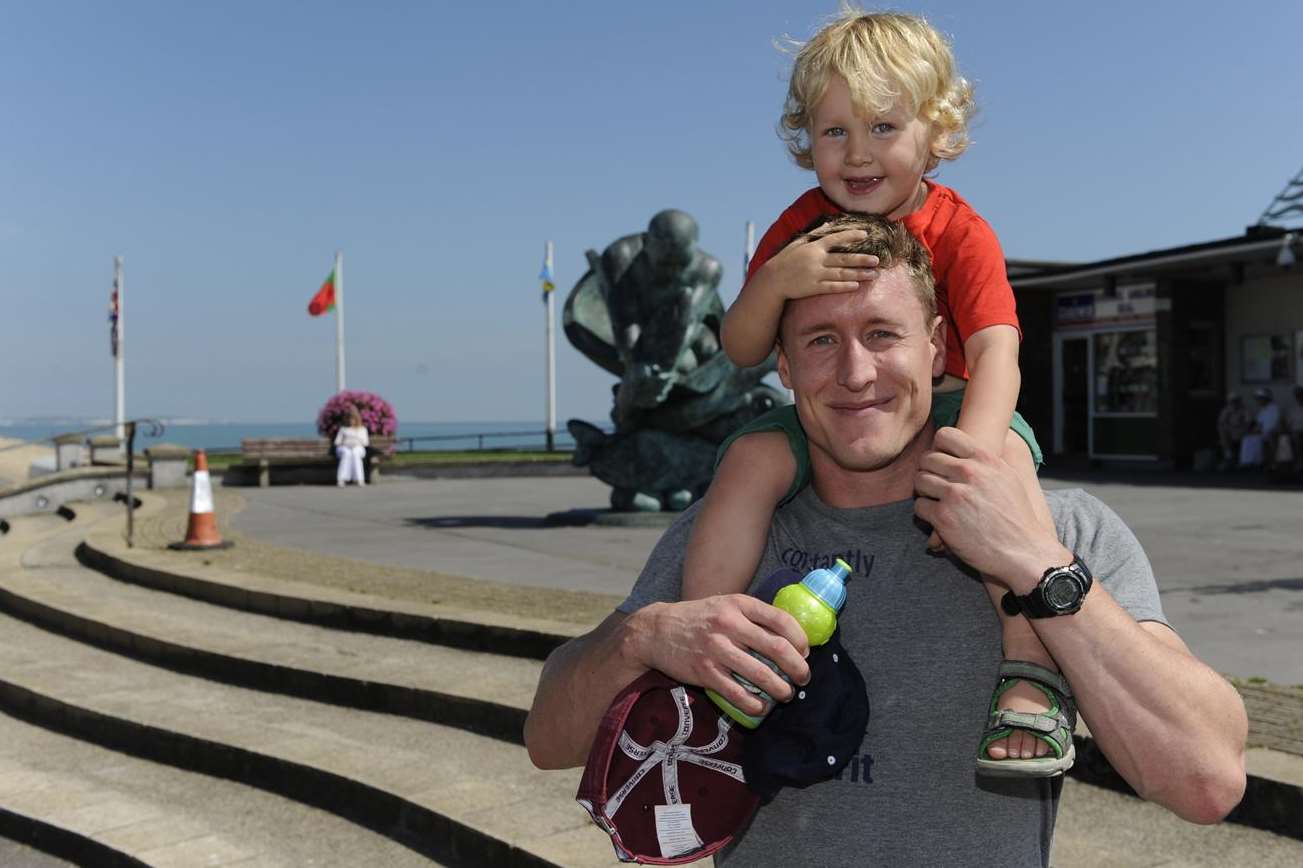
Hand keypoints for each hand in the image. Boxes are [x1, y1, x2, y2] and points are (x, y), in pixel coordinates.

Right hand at [632, 595, 810, 715]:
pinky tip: (761, 707)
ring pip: (762, 675)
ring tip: (786, 694)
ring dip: (781, 690)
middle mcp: (729, 624)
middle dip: (798, 668)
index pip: (781, 620)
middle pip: (778, 649)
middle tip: (803, 678)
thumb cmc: (697, 618)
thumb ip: (751, 616)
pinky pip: (738, 694)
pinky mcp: (705, 672)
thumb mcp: (724, 605)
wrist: (655, 631)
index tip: (805, 651)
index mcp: (738, 604)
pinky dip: (755, 704)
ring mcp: (717, 649)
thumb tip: (788, 635)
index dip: (800, 639)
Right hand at [759, 229, 878, 300]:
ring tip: (873, 275)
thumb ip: (815, 233)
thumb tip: (830, 222)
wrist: (771, 280)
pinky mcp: (812, 287)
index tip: (865, 234)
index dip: (850, 236)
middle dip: (862, 259)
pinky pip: (831, 286)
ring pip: (841, 273)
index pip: (835, 238)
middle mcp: (816, 259)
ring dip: (859, 274)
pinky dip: (844, 286)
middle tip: (877, 260)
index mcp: (813, 246)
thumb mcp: (797, 243)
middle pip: (843, 258)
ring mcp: (815, 274)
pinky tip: (856, 286)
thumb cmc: (785, 261)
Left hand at [913, 427, 1069, 593]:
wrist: (1022, 551)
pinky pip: (919, 506)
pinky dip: (925, 513)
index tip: (943, 461)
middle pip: (927, 459)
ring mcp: (955, 495)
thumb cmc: (1016, 516)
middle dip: (928, 471)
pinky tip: (938, 518)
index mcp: (985, 459)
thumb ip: (984, 461)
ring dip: (924, 491)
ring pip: (919, 481)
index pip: (945, 435)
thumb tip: (963, 449)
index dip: (938, 447)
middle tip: (936, 485)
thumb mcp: (1007, 477)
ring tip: (936, 501)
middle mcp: (969, 473)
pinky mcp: (943, 518)